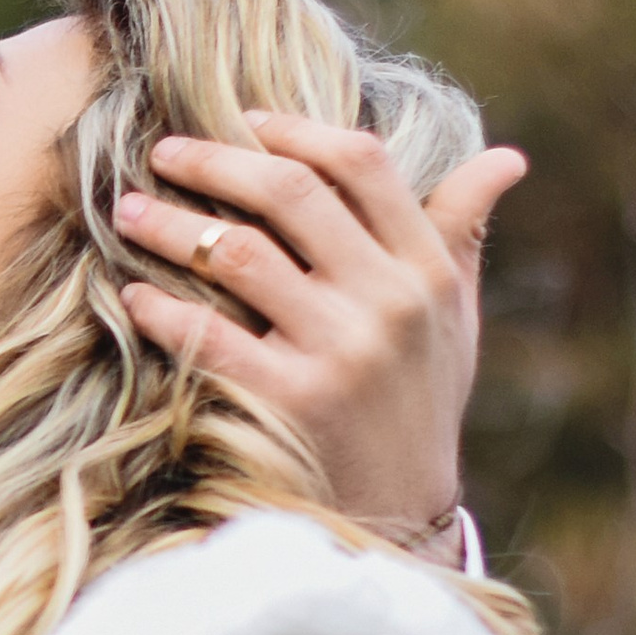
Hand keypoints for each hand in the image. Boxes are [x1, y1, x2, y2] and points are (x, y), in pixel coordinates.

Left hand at [117, 113, 526, 536]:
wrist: (402, 515)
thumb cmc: (421, 403)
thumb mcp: (457, 319)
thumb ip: (462, 232)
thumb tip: (507, 157)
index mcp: (426, 269)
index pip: (362, 164)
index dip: (297, 129)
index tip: (245, 119)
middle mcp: (389, 302)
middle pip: (292, 194)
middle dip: (217, 161)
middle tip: (162, 150)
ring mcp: (341, 352)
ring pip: (239, 254)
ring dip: (173, 224)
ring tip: (128, 210)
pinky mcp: (293, 403)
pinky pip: (211, 337)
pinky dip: (163, 310)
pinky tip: (134, 294)